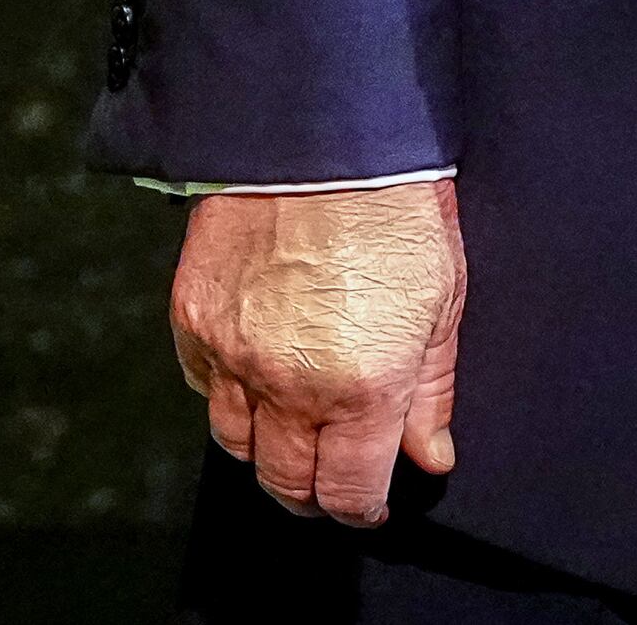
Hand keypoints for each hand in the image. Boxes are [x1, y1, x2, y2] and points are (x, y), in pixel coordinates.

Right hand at [171, 180, 467, 526]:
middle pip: (286, 482)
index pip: (348, 492)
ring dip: (265, 448)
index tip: (368, 499)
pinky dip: (225, 393)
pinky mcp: (193, 317)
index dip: (361, 506)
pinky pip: (202, 386)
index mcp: (363, 387)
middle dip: (311, 492)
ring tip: (292, 430)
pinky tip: (253, 374)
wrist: (322, 130)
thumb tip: (430, 456)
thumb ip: (431, 391)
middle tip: (330, 477)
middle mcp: (291, 385)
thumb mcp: (443, 300)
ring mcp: (233, 354)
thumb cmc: (395, 206)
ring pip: (235, 444)